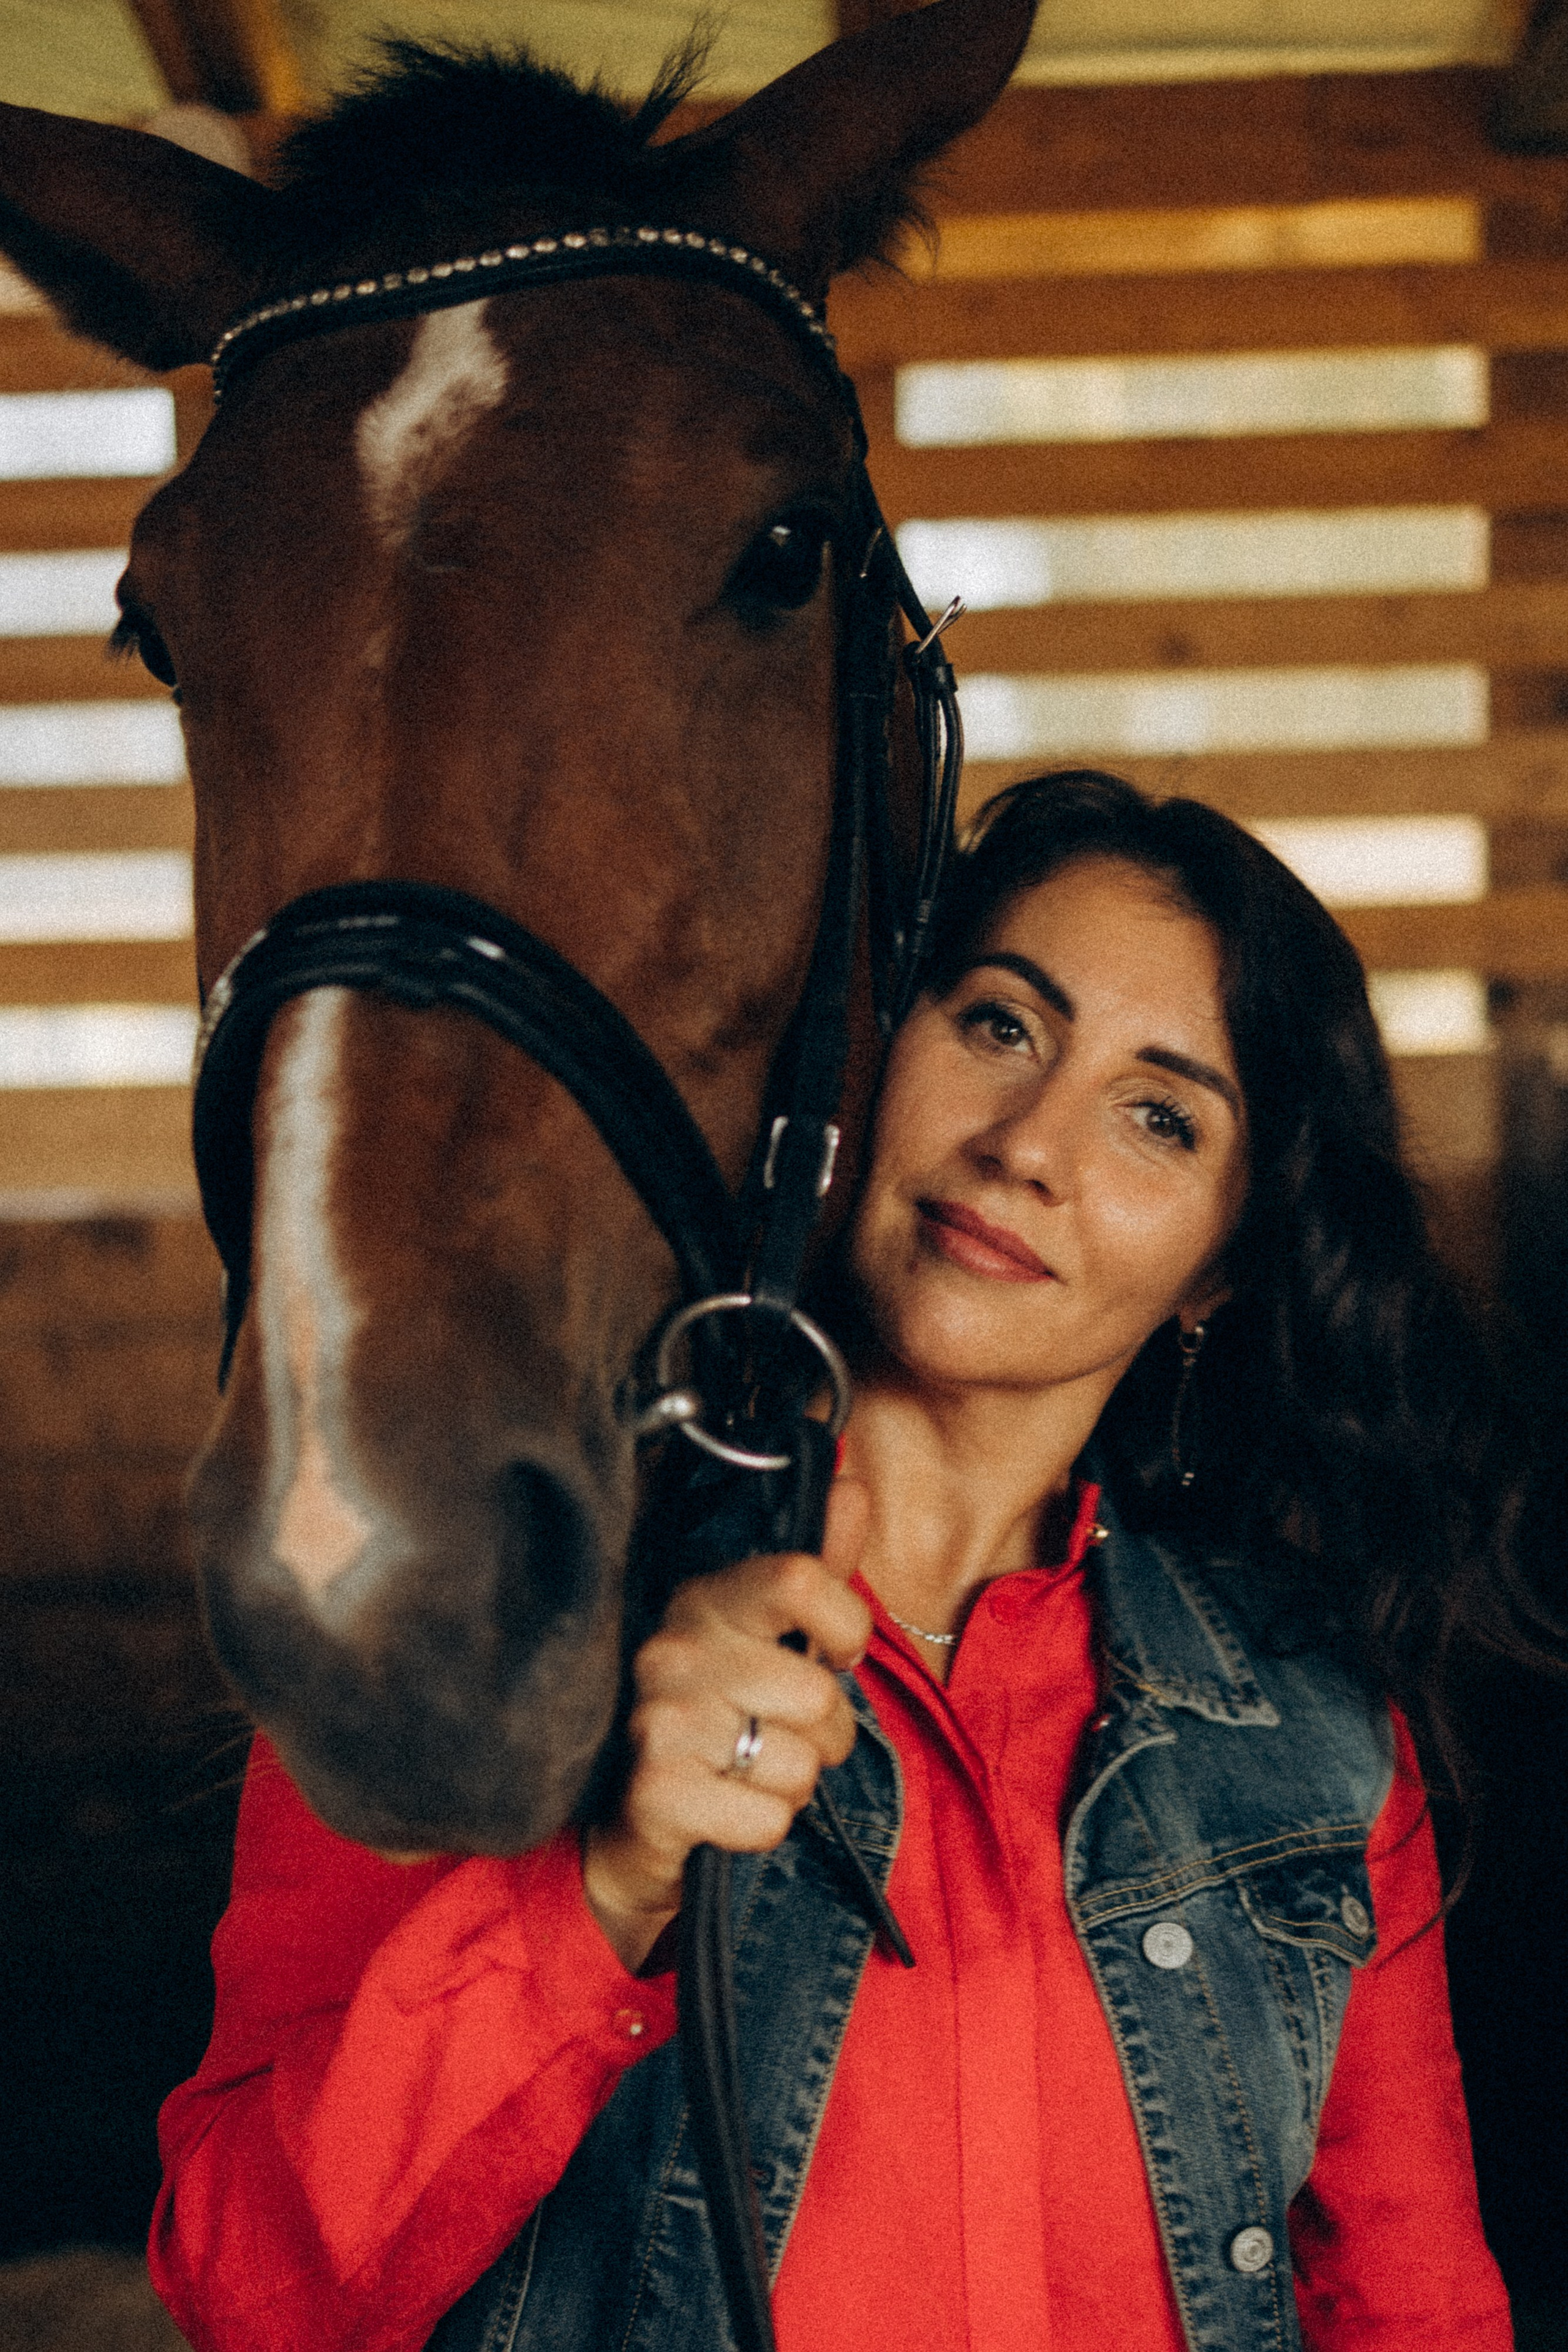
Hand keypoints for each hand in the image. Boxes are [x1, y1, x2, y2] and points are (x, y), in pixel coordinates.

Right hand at [583, 1479, 870, 1970]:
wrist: (639, 1822)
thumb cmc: (723, 1719)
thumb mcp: (773, 1636)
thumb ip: (818, 1566)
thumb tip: (851, 1484)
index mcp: (706, 1599)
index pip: (801, 1579)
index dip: (843, 1626)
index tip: (831, 1655)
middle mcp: (675, 1649)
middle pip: (817, 1695)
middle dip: (824, 1736)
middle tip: (782, 1736)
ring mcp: (659, 1719)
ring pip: (799, 1763)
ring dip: (794, 1785)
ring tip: (750, 1773)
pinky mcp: (656, 1791)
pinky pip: (768, 1819)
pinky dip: (764, 1827)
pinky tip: (726, 1810)